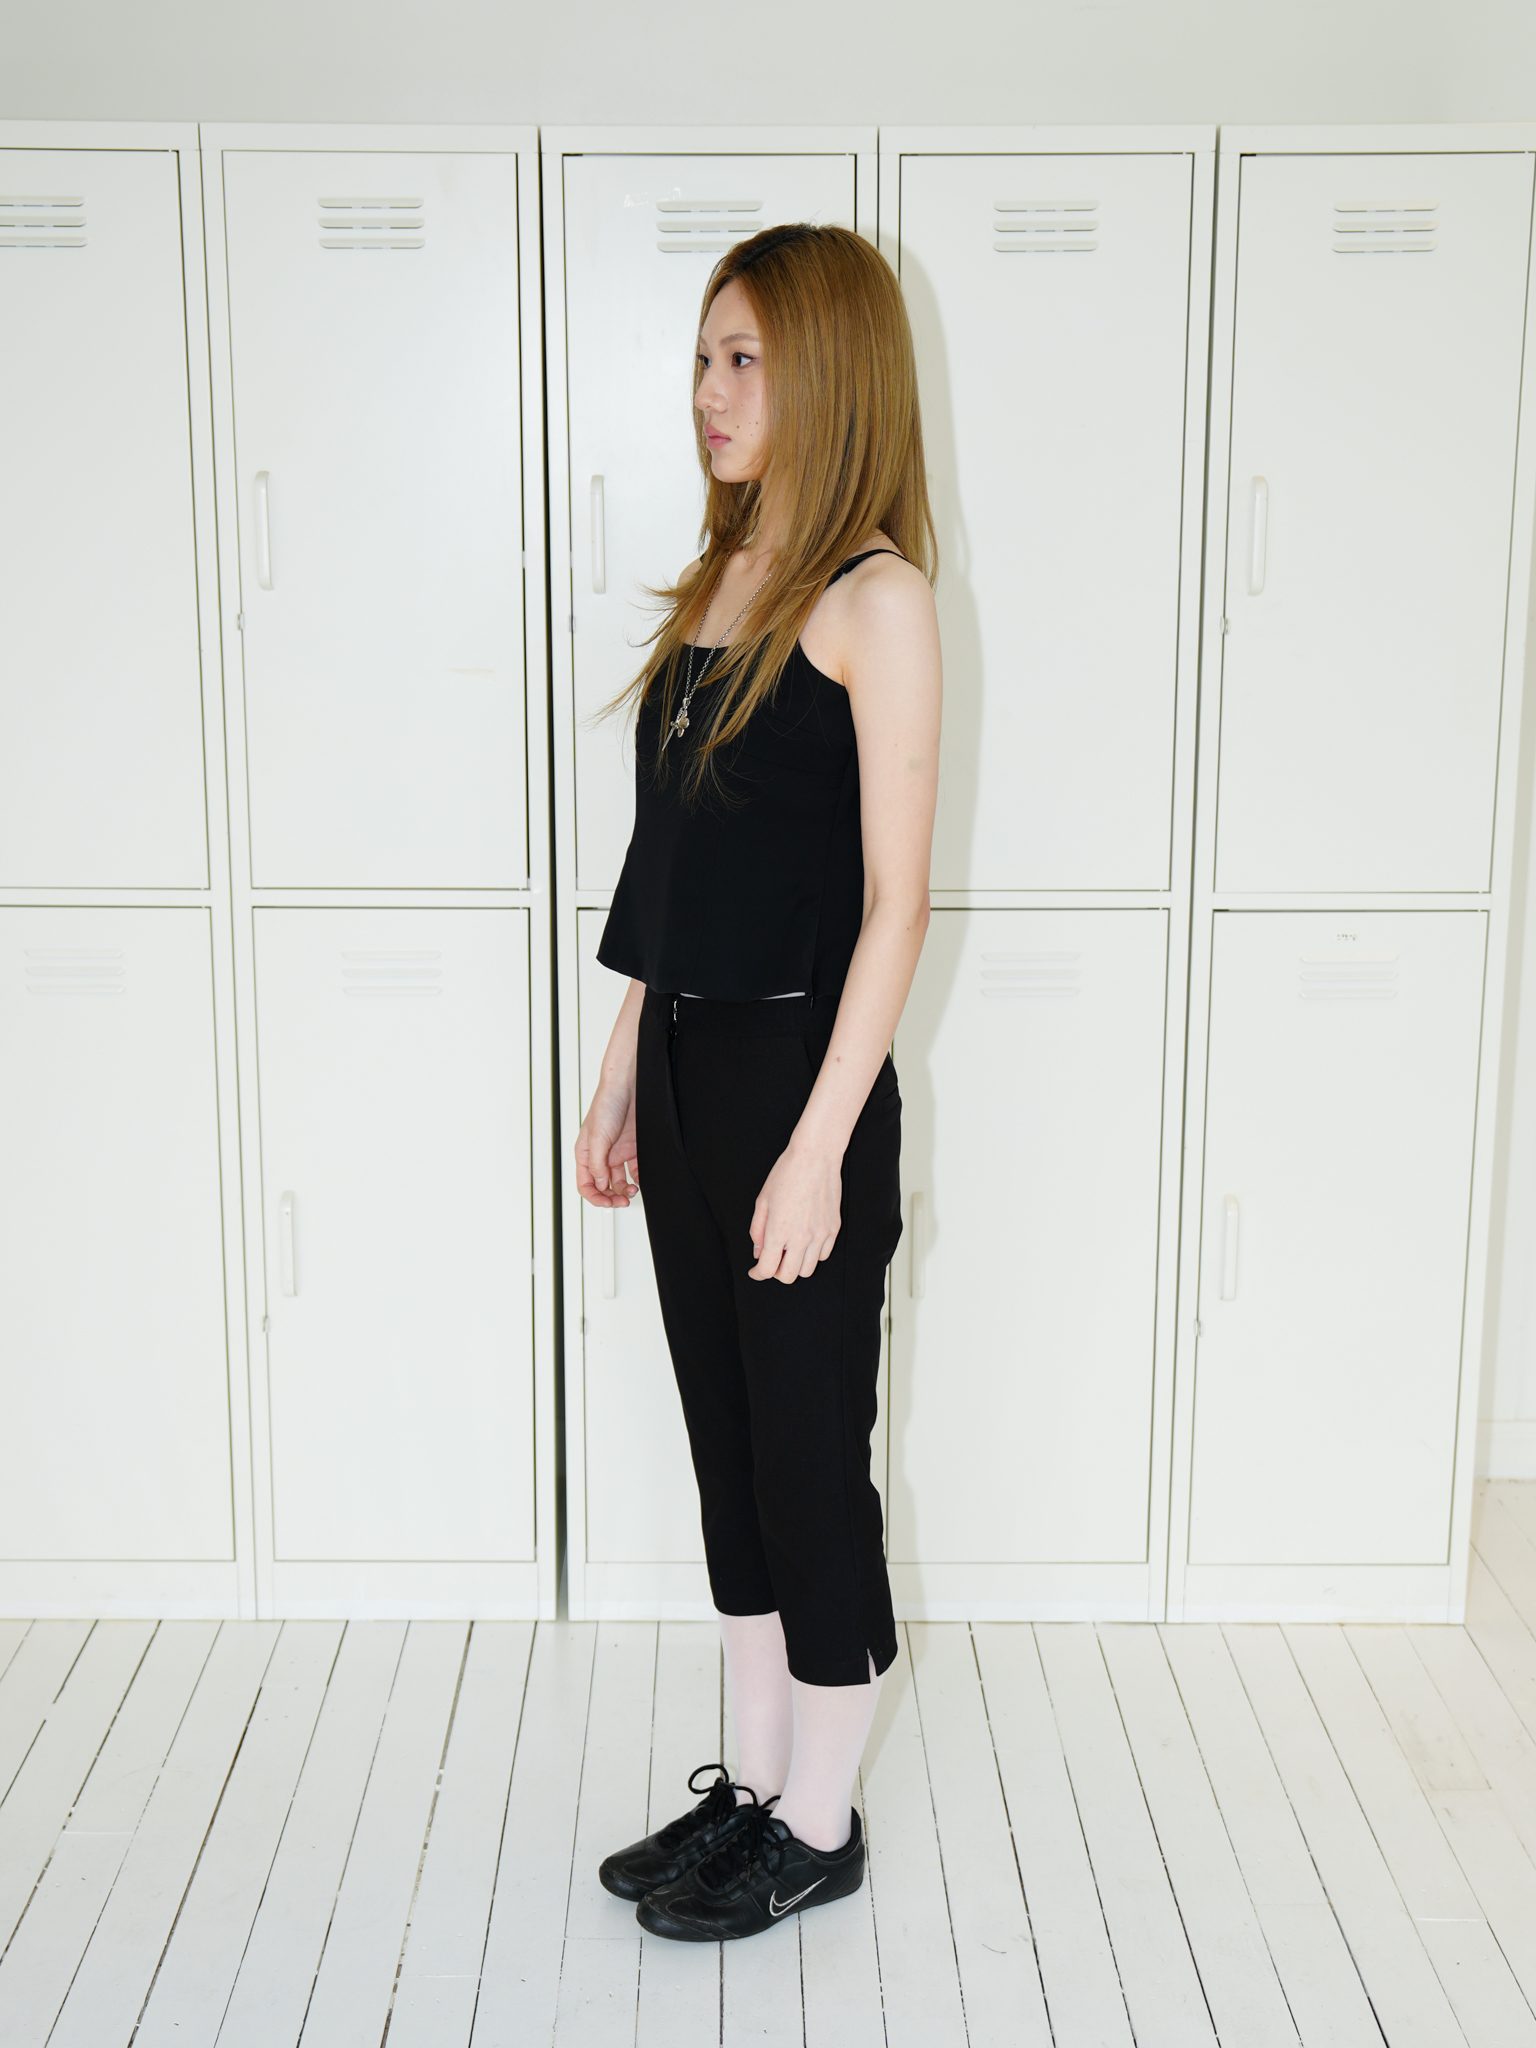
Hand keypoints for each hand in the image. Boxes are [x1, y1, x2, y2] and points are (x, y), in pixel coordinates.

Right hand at [575, 1085, 638, 1207]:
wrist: (628, 1085)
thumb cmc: (606, 1104)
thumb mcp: (597, 1137)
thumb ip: (596, 1164)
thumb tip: (600, 1185)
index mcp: (585, 1153)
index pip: (585, 1183)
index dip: (595, 1197)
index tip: (607, 1203)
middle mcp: (600, 1155)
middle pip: (603, 1185)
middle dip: (611, 1196)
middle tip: (623, 1201)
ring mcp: (617, 1152)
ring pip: (619, 1180)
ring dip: (625, 1189)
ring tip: (633, 1190)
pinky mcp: (633, 1147)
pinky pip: (635, 1169)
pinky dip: (638, 1178)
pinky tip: (640, 1180)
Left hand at [748, 1137, 842, 1282]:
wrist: (816, 1157)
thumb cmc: (787, 1173)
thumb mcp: (763, 1200)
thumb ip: (758, 1230)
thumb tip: (759, 1251)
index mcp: (779, 1231)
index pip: (767, 1270)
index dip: (758, 1274)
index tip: (755, 1271)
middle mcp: (801, 1237)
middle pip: (788, 1276)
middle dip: (775, 1272)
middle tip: (772, 1260)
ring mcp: (820, 1235)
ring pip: (808, 1270)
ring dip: (795, 1266)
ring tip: (789, 1251)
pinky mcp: (833, 1229)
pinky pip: (823, 1256)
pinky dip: (812, 1255)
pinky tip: (805, 1242)